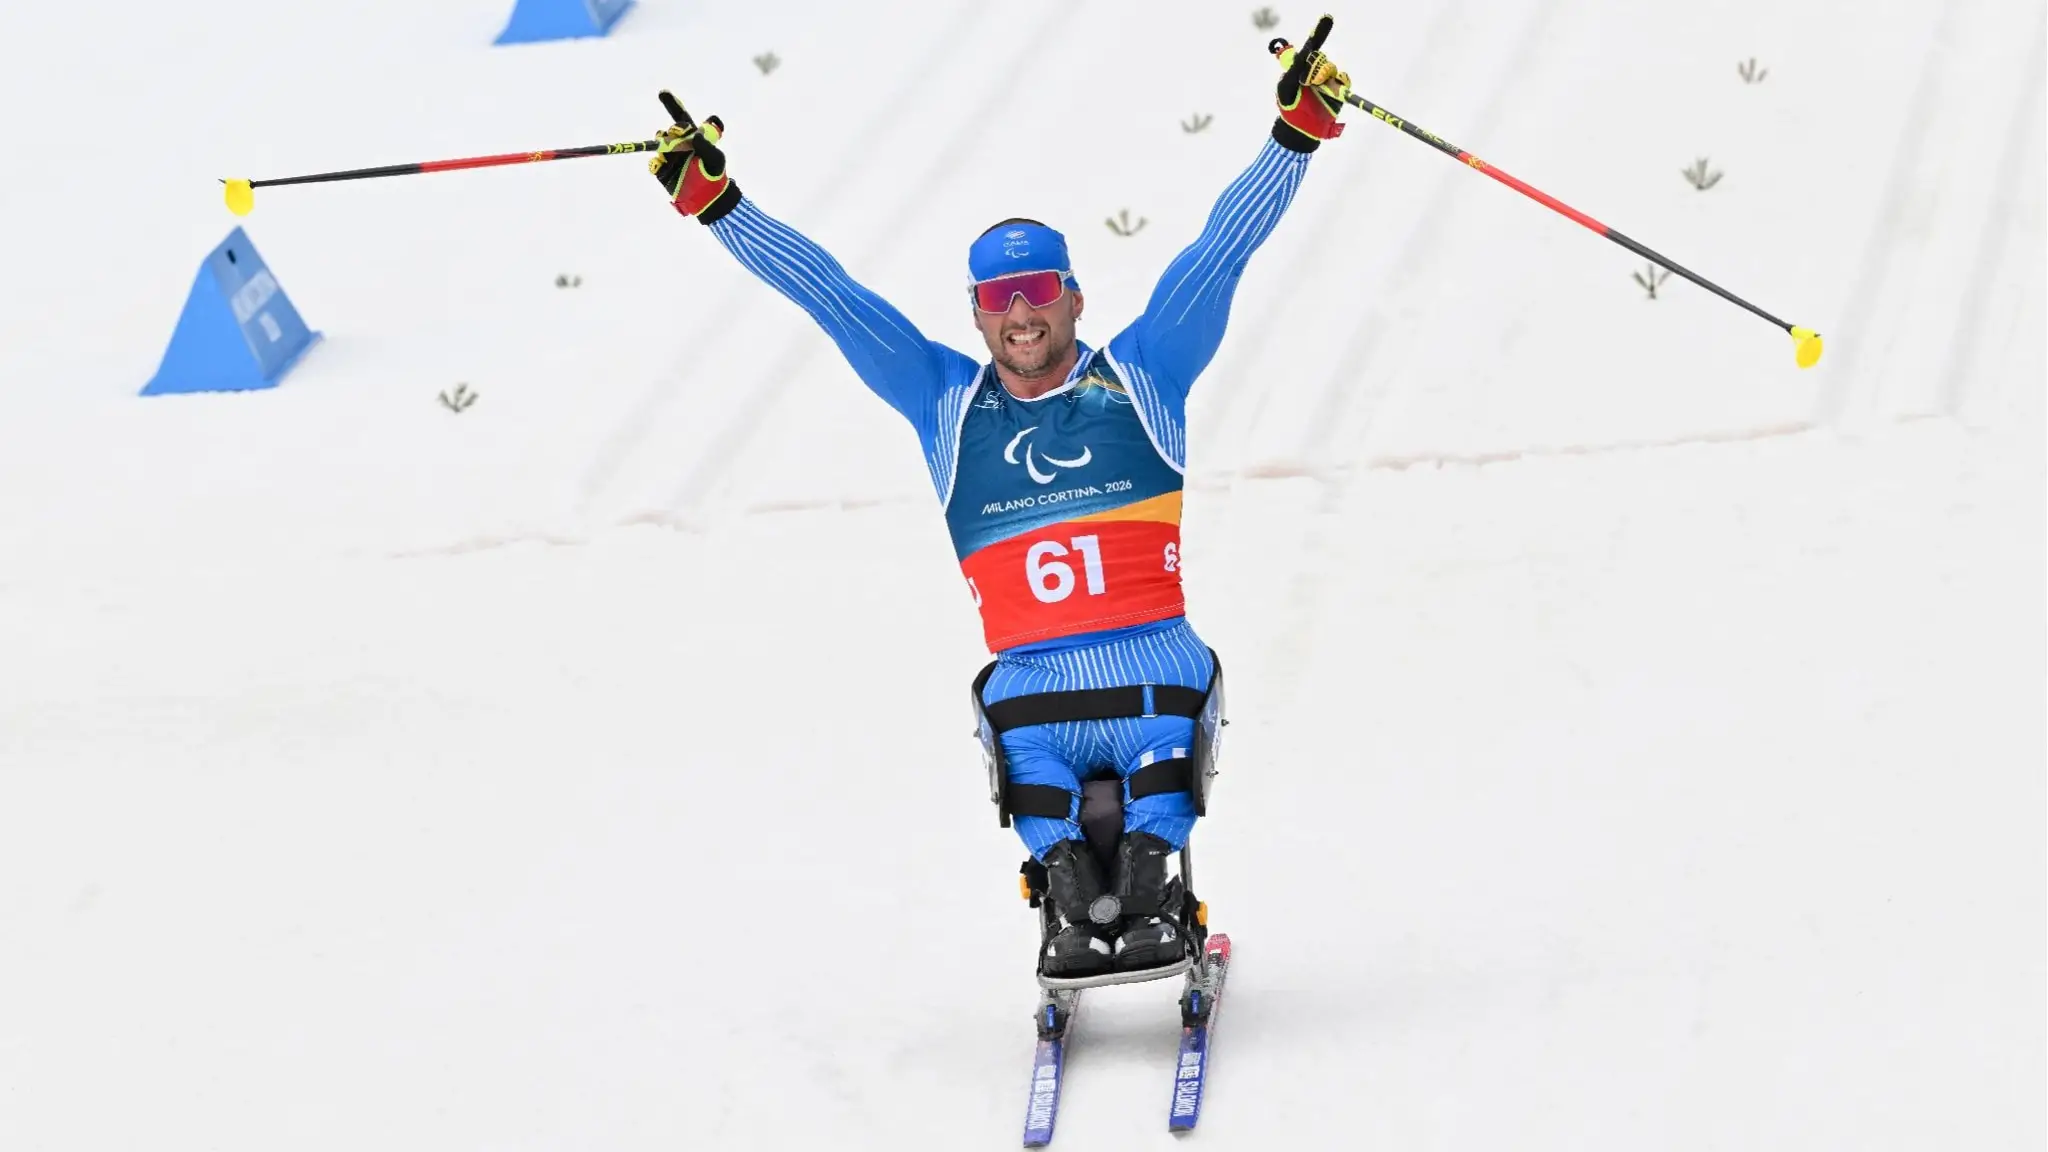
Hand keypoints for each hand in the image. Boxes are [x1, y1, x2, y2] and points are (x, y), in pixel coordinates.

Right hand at [649, 91, 740, 222]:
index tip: (662, 93)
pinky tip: (660, 163)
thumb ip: (706, 147)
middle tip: (679, 133)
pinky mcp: (663, 170)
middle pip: (671, 129)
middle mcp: (679, 143)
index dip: (672, 104)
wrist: (708, 198)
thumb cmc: (715, 175)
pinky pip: (654, 162)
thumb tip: (694, 135)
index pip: (682, 117)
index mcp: (693, 136)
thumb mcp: (715, 160)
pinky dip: (655, 162)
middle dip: (674, 129)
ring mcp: (670, 155)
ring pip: (660, 142)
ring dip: (663, 142)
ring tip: (669, 148)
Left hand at [1269, 15, 1347, 150]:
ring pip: (1332, 68)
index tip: (1327, 18)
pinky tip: (1332, 91)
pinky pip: (1344, 79)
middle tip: (1308, 81)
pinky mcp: (1338, 90)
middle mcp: (1314, 71)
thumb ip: (1292, 72)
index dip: (1318, 33)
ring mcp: (1327, 80)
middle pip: (1321, 57)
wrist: (1302, 129)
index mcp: (1300, 67)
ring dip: (1326, 77)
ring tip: (1317, 89)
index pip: (1310, 48)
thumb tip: (1300, 55)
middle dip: (1316, 67)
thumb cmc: (1290, 109)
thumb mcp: (1286, 90)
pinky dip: (1340, 83)